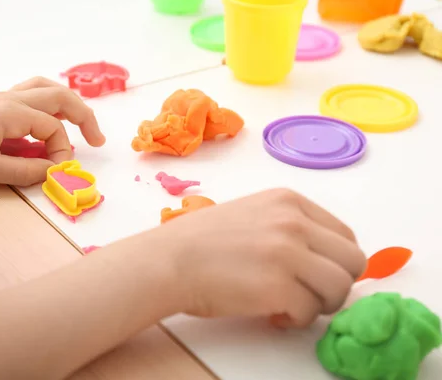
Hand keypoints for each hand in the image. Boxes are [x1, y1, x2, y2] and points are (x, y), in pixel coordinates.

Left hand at [0, 77, 104, 184]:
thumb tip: (54, 173)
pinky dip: (48, 104)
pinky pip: (31, 94)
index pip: (53, 128)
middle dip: (84, 117)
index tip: (57, 174)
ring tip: (80, 125)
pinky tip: (46, 123)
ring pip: (46, 89)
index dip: (62, 152)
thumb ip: (23, 172)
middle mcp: (11, 99)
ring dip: (68, 105)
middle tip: (97, 140)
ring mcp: (2, 98)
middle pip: (60, 97)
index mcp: (11, 112)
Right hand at [156, 188, 365, 327]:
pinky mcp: (277, 287)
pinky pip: (310, 312)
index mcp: (289, 202)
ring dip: (319, 304)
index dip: (335, 261)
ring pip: (339, 288)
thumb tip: (319, 259)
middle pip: (352, 261)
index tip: (315, 275)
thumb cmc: (200, 241)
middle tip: (310, 294)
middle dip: (335, 284)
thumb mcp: (252, 215)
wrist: (169, 260)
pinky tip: (272, 313)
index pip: (344, 235)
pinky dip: (295, 320)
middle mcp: (293, 223)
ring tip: (291, 305)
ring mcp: (287, 253)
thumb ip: (288, 228)